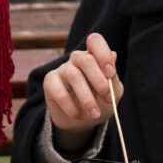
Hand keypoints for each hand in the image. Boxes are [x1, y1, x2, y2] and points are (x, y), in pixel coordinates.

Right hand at [42, 33, 122, 150]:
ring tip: (95, 114)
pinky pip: (59, 92)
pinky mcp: (50, 82)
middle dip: (99, 81)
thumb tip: (113, 54)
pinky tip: (80, 115)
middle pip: (86, 60)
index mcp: (93, 56)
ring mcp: (62, 69)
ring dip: (87, 99)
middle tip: (107, 99)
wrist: (83, 121)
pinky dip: (71, 107)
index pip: (94, 41)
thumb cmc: (100, 101)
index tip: (110, 73)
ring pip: (73, 76)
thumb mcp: (113, 91)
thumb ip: (113, 77)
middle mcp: (76, 59)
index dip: (103, 54)